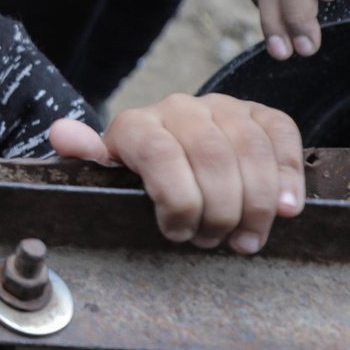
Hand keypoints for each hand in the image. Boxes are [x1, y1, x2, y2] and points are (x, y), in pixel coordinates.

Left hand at [50, 94, 303, 254]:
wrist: (166, 150)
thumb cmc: (137, 178)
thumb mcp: (106, 175)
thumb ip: (87, 157)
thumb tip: (61, 134)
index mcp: (137, 124)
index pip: (160, 155)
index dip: (176, 201)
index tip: (179, 234)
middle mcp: (180, 108)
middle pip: (211, 157)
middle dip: (219, 210)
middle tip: (214, 242)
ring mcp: (222, 107)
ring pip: (251, 149)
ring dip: (256, 203)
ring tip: (246, 240)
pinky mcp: (259, 113)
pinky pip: (282, 134)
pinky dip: (288, 174)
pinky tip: (287, 209)